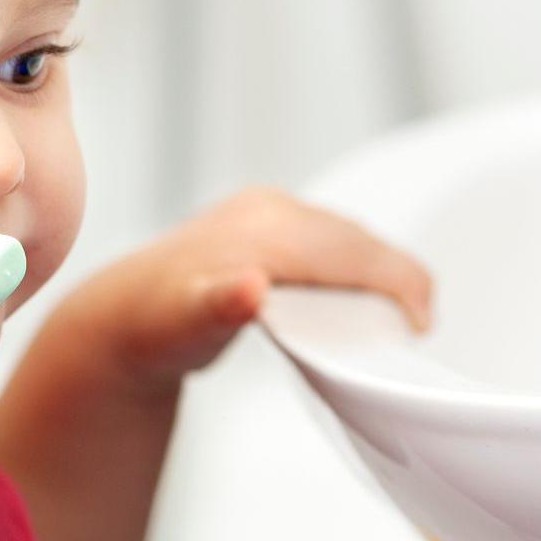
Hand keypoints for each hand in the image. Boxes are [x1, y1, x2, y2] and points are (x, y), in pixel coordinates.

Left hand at [80, 186, 433, 393]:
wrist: (119, 316)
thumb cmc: (155, 326)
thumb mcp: (184, 324)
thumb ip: (220, 305)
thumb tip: (250, 286)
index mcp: (264, 229)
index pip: (356, 250)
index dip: (401, 286)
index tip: (421, 326)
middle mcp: (269, 209)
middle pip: (359, 241)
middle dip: (396, 281)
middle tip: (415, 331)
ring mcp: (267, 211)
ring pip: (347, 237)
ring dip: (376, 272)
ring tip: (394, 318)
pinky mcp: (265, 222)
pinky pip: (328, 240)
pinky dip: (351, 266)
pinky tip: (353, 298)